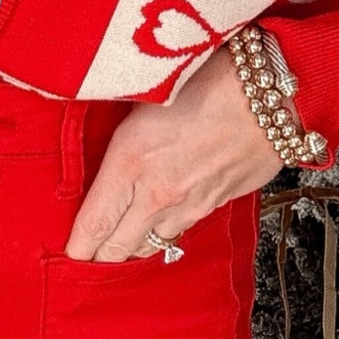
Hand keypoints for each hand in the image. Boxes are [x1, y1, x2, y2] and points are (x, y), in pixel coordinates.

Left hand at [64, 43, 283, 260]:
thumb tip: (103, 145)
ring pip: (153, 243)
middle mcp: (158, 192)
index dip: (78, 245)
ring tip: (117, 246)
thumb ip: (121, 131)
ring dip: (133, 247)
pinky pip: (182, 229)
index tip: (68, 254)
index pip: (95, 222)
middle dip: (100, 257)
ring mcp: (191, 203)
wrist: (271, 95)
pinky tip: (158, 224)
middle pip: (120, 246)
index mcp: (130, 162)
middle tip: (86, 259)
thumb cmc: (206, 79)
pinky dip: (165, 233)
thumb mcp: (145, 97)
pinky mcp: (218, 204)